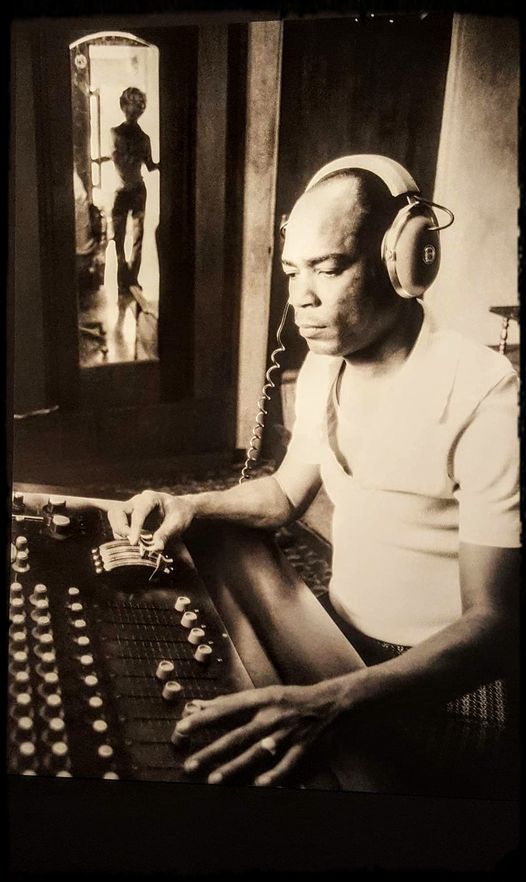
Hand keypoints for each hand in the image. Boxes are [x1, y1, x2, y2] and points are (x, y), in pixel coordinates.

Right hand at [107, 490, 194, 549]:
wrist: (182, 510)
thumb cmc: (180, 513)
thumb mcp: (177, 523)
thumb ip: (166, 533)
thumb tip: (156, 547)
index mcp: (150, 498)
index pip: (138, 512)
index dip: (134, 528)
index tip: (134, 542)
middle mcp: (137, 501)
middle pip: (118, 511)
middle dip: (121, 528)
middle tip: (132, 542)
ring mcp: (131, 508)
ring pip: (114, 516)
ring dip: (119, 531)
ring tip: (132, 543)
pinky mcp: (129, 517)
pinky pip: (117, 523)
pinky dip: (120, 533)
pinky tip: (129, 542)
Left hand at [176, 680, 347, 786]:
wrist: (331, 702)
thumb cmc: (292, 698)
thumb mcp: (265, 694)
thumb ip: (235, 702)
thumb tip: (205, 705)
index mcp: (262, 699)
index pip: (227, 708)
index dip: (204, 718)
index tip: (183, 726)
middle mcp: (272, 715)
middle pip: (237, 735)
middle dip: (212, 750)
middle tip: (191, 763)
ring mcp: (287, 733)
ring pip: (256, 753)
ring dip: (234, 767)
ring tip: (213, 779)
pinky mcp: (302, 747)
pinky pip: (285, 764)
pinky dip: (273, 775)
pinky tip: (258, 786)